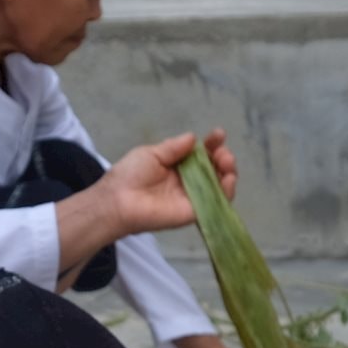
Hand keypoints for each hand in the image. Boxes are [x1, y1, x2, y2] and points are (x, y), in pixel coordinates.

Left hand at [99, 129, 236, 236]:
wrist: (118, 199)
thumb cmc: (130, 174)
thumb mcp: (152, 153)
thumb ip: (173, 147)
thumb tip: (194, 138)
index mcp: (177, 166)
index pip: (201, 154)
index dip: (212, 144)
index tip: (219, 134)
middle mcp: (188, 181)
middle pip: (214, 169)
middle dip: (223, 157)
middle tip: (222, 153)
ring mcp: (192, 197)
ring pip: (219, 185)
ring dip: (228, 171)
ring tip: (227, 161)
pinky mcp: (194, 212)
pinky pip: (216, 203)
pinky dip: (227, 191)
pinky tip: (229, 179)